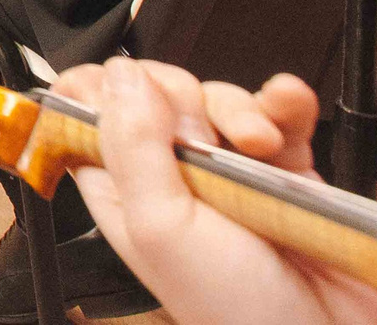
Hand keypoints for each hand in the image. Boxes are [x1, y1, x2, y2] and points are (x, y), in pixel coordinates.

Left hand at [53, 57, 376, 324]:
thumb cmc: (236, 311)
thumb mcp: (162, 228)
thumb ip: (132, 148)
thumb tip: (117, 75)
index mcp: (123, 190)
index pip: (89, 115)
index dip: (104, 91)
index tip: (127, 95)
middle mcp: (170, 177)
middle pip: (158, 95)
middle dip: (183, 103)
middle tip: (200, 145)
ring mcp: (228, 172)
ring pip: (218, 101)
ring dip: (239, 110)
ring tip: (258, 146)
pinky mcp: (282, 171)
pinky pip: (278, 115)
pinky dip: (283, 103)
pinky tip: (287, 103)